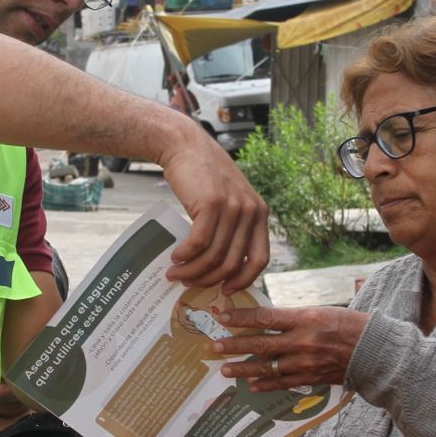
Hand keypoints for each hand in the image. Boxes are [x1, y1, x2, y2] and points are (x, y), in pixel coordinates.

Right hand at [157, 131, 269, 292]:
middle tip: (188, 284)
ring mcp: (233, 207)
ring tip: (175, 274)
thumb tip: (221, 266)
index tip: (226, 290)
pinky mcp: (211, 204)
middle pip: (232, 263)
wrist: (186, 146)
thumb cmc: (204, 176)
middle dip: (208, 280)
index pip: (260, 259)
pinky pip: (198, 243)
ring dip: (192, 271)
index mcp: (260, 214)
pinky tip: (175, 258)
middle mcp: (251, 212)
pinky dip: (185, 256)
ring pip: (213, 256)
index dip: (244, 280)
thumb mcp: (229, 200)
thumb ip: (233, 227)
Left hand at [210, 305, 369, 392]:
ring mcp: (305, 362)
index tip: (223, 316)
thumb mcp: (319, 312)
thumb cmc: (349, 325)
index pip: (266, 316)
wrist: (374, 351)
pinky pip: (282, 383)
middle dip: (235, 346)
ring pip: (267, 367)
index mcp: (305, 319)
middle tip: (215, 346)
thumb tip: (264, 320)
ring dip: (244, 369)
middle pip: (261, 344)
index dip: (242, 317)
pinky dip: (265, 384)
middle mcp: (302, 341)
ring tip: (225, 370)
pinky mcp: (310, 378)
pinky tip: (251, 385)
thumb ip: (292, 318)